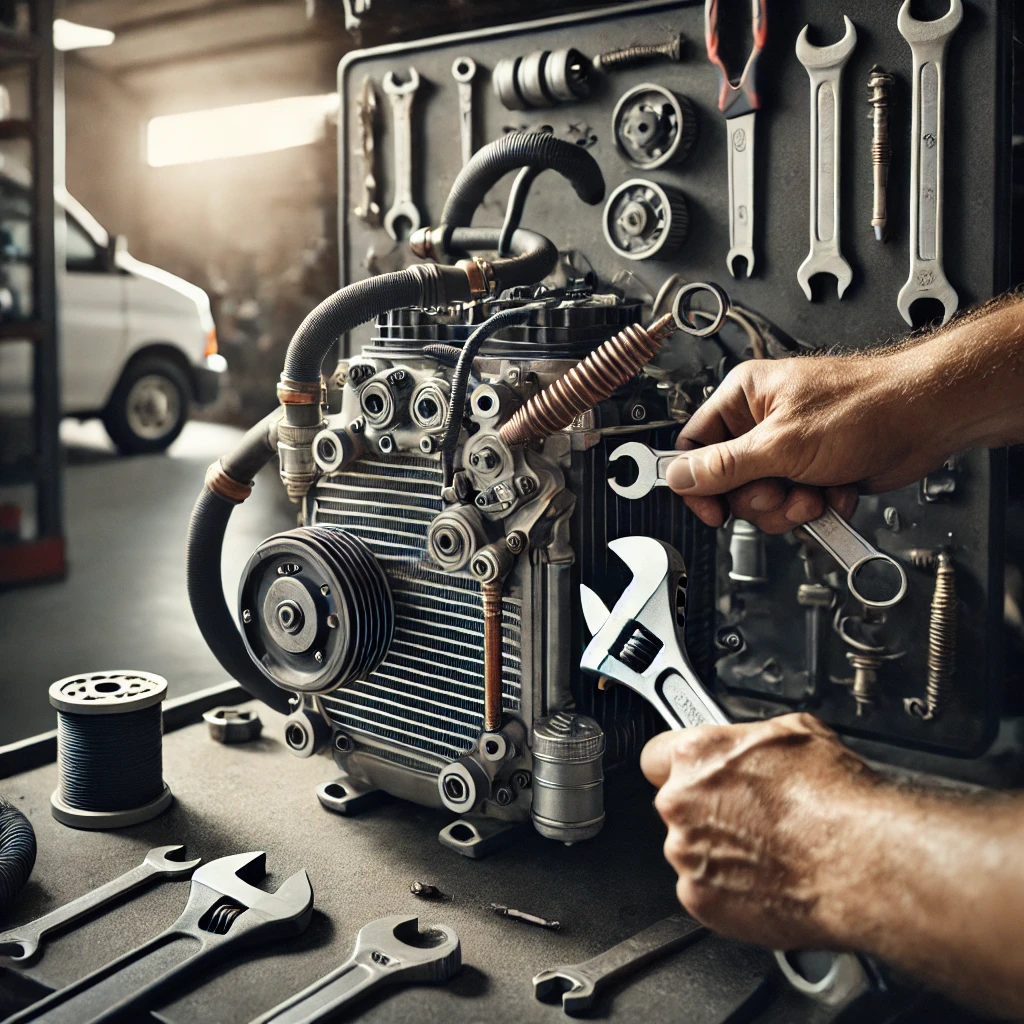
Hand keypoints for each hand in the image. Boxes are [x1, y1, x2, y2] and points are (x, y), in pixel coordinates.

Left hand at [640, 714, 877, 949]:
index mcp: (696, 756)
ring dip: (718, 849)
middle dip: (707, 809)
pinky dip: (728, 888)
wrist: (861, 863)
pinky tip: (766, 880)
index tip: (696, 774)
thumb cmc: (835, 800)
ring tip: (768, 851)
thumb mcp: (795, 732)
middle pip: (677, 804)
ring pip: (691, 849)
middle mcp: (681, 803)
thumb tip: (752, 744)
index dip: (680, 765)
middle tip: (751, 816)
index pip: (657, 756)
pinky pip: (704, 889)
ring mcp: (687, 854)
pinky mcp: (700, 898)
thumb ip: (750, 740)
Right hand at [667, 351, 954, 529]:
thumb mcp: (782, 443)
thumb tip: (680, 476)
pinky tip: (835, 488)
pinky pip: (795, 506)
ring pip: (763, 501)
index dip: (698, 483)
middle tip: (781, 488)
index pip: (694, 447)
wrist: (926, 418)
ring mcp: (788, 450)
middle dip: (760, 497)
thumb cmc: (867, 406)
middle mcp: (762, 423)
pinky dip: (817, 505)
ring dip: (791, 505)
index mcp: (744, 398)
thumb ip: (725, 465)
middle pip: (729, 483)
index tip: (712, 509)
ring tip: (814, 490)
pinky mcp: (812, 472)